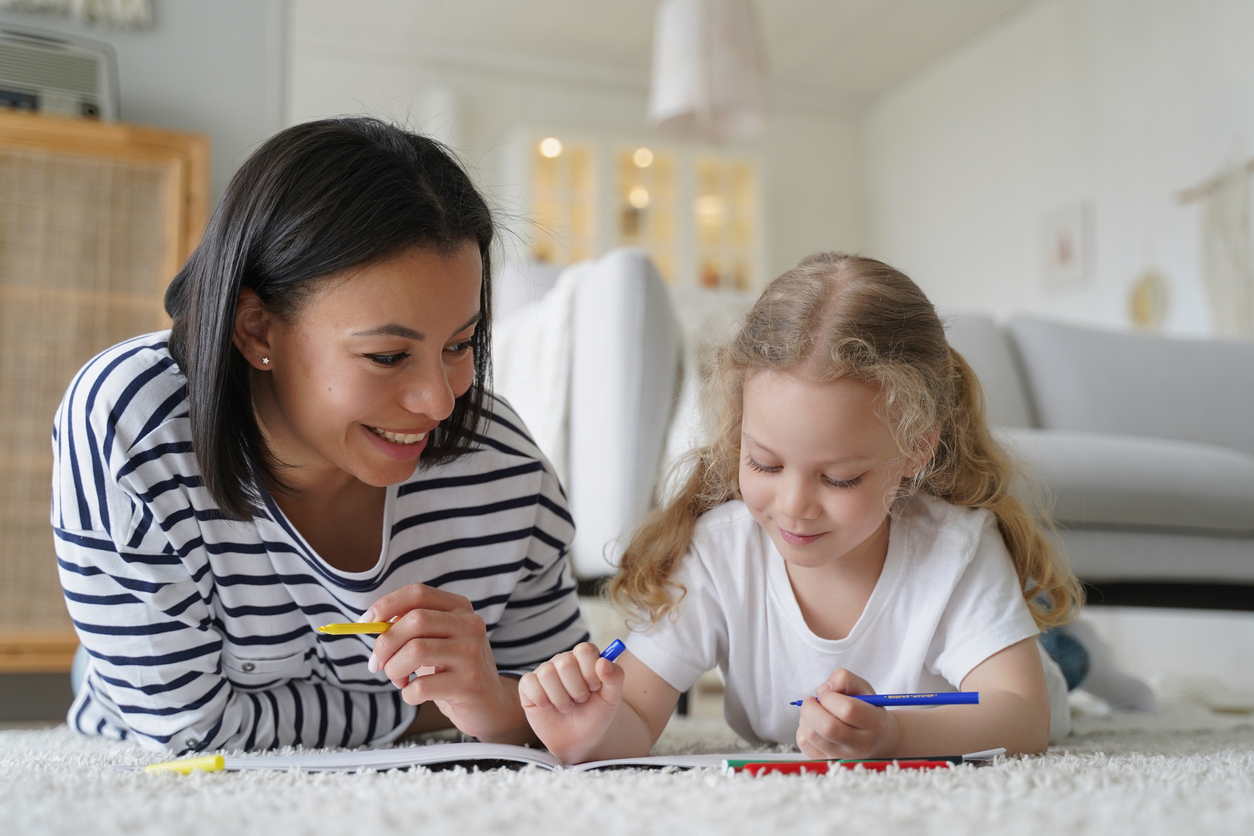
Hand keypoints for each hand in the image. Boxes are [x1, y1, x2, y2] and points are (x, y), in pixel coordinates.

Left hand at [365, 583, 522, 741]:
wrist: (488, 705)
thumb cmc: (452, 671)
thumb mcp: (435, 641)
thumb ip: (410, 627)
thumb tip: (372, 623)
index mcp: (460, 608)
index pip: (418, 593)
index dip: (386, 605)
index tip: (364, 623)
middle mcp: (470, 625)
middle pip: (415, 620)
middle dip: (385, 643)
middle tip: (377, 664)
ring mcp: (473, 653)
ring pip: (416, 651)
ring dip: (394, 669)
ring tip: (398, 680)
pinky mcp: (471, 683)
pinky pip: (422, 686)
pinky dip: (408, 694)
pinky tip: (415, 695)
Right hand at [518, 642, 624, 762]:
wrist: (578, 739)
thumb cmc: (595, 715)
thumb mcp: (611, 699)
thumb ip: (615, 678)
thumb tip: (604, 662)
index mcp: (584, 659)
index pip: (584, 650)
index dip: (590, 671)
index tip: (595, 688)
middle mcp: (563, 661)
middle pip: (565, 662)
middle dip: (576, 688)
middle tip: (580, 700)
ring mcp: (544, 672)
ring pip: (547, 673)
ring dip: (560, 697)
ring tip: (567, 707)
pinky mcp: (528, 685)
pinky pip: (529, 682)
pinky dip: (541, 699)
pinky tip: (548, 707)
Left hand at [795, 668, 898, 759]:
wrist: (878, 741)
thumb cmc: (868, 710)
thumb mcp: (864, 689)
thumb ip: (845, 679)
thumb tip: (822, 690)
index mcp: (875, 724)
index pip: (847, 710)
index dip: (830, 697)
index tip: (827, 693)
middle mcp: (860, 745)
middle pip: (827, 727)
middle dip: (811, 707)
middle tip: (812, 700)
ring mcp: (843, 757)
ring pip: (812, 736)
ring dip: (805, 717)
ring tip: (814, 712)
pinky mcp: (827, 762)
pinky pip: (804, 744)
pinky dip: (802, 730)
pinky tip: (813, 725)